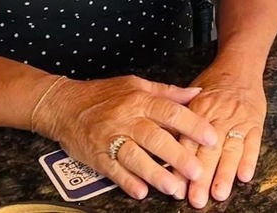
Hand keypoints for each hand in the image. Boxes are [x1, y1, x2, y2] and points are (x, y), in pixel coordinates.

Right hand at [34, 74, 216, 200]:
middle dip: (178, 156)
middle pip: (156, 138)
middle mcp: (127, 118)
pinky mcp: (96, 156)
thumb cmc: (104, 95)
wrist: (66, 106)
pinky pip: (114, 171)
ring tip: (175, 188)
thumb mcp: (137, 85)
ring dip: (156, 174)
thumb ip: (167, 92)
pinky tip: (142, 192)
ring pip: (136, 158)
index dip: (193, 124)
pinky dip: (128, 182)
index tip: (211, 137)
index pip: (171, 112)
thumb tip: (197, 91)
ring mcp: (110, 138)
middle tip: (197, 170)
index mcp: (140, 99)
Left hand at [171, 64, 267, 208]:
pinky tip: (244, 176)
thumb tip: (161, 144)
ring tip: (219, 193)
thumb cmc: (212, 85)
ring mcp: (238, 120)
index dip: (182, 166)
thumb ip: (178, 120)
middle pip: (209, 150)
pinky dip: (250, 159)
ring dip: (225, 173)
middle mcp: (218, 117)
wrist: (240, 65)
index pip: (188, 142)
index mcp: (198, 111)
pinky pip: (254, 143)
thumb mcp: (191, 96)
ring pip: (231, 149)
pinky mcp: (255, 122)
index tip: (177, 188)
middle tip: (196, 199)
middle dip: (203, 177)